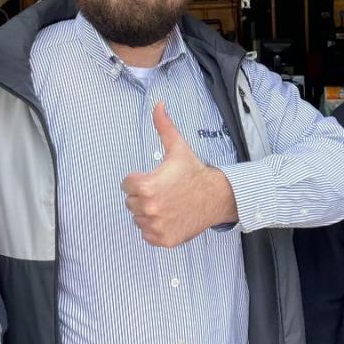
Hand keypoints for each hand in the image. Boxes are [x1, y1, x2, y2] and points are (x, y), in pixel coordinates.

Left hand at [121, 102, 238, 247]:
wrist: (217, 197)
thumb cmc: (194, 172)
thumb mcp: (178, 148)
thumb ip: (163, 126)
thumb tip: (158, 104)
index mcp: (145, 186)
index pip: (126, 185)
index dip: (140, 179)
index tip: (157, 179)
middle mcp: (148, 208)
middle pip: (131, 203)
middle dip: (144, 196)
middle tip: (165, 191)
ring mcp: (155, 226)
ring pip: (139, 219)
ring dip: (149, 213)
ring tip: (169, 204)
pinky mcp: (163, 239)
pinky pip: (147, 235)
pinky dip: (156, 228)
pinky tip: (171, 217)